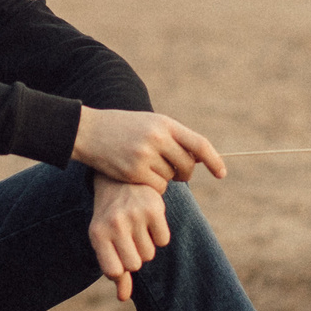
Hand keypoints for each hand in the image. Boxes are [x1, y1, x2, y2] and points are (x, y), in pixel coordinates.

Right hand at [72, 107, 224, 186]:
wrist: (88, 131)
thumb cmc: (122, 128)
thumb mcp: (149, 124)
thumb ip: (173, 138)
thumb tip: (199, 159)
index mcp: (164, 123)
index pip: (199, 144)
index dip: (214, 160)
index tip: (222, 174)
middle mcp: (157, 138)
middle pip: (187, 165)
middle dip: (185, 173)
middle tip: (178, 174)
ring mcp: (144, 155)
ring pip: (171, 177)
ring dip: (164, 178)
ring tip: (146, 166)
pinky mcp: (133, 171)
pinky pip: (158, 187)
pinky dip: (154, 186)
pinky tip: (140, 177)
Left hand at [89, 176, 171, 299]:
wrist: (120, 180)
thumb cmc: (109, 217)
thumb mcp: (104, 240)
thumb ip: (114, 270)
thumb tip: (123, 297)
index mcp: (97, 234)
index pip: (114, 272)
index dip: (120, 269)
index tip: (118, 257)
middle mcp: (114, 224)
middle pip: (135, 265)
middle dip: (135, 257)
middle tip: (128, 239)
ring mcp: (134, 216)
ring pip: (150, 254)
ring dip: (146, 245)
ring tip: (137, 227)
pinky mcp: (154, 209)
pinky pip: (163, 240)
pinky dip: (159, 235)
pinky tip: (149, 221)